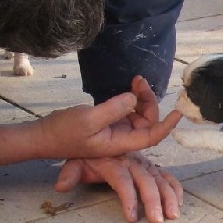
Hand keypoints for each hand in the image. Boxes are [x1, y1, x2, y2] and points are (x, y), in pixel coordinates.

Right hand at [37, 76, 181, 158]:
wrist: (44, 136)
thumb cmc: (64, 131)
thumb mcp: (89, 119)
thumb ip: (114, 109)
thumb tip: (134, 98)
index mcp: (121, 142)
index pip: (152, 136)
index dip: (167, 125)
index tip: (178, 111)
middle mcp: (123, 138)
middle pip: (149, 121)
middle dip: (149, 100)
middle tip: (138, 80)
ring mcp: (117, 130)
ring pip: (140, 114)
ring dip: (142, 97)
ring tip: (135, 80)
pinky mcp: (110, 122)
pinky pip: (129, 110)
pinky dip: (132, 98)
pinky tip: (129, 86)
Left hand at [54, 152, 182, 222]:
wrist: (98, 134)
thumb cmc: (87, 154)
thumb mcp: (75, 160)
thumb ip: (71, 172)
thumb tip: (62, 186)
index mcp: (114, 162)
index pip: (122, 181)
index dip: (127, 198)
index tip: (131, 217)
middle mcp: (132, 161)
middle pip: (145, 180)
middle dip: (153, 201)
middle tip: (157, 220)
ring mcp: (144, 164)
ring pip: (160, 179)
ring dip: (169, 196)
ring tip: (173, 215)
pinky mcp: (152, 167)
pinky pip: (166, 176)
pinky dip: (175, 187)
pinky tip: (179, 202)